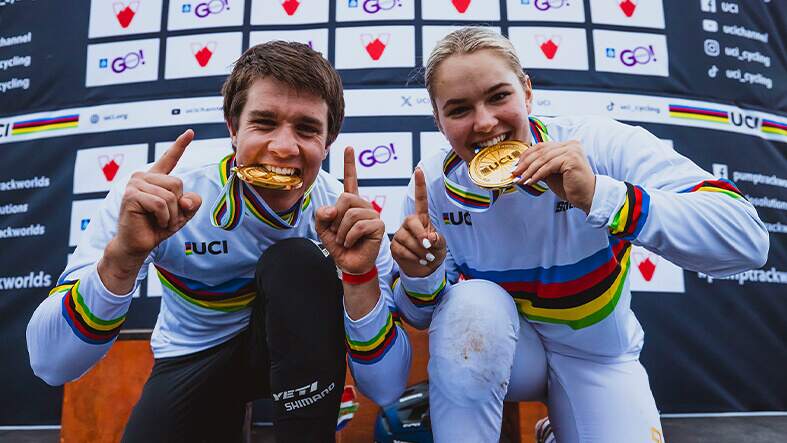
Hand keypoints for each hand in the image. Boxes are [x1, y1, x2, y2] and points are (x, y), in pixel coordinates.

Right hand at [112, 129, 202, 261]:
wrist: (138, 244)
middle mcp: (144, 176)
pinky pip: (160, 204)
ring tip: (160, 220)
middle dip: (178, 205)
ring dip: (171, 214)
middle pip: (178, 183)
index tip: (190, 132)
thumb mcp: (182, 214)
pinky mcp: (131, 195)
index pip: (169, 158)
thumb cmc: (157, 227)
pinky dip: (164, 217)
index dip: (180, 145)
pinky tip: (155, 222)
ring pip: (170, 195)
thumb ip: (191, 203)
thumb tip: (187, 199)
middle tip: (166, 217)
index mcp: (156, 178)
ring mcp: (135, 184)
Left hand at [315, 147, 384, 273]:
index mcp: (350, 203)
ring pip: (350, 213)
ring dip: (342, 231)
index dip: (349, 164)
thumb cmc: (339, 246)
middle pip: (345, 198)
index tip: (349, 147)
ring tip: (345, 240)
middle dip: (336, 219)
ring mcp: (372, 214)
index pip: (350, 180)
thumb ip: (322, 216)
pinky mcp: (379, 225)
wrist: (350, 265)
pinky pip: (359, 225)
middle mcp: (363, 205)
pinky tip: (352, 243)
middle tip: (338, 233)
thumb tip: (333, 208)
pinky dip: (349, 237)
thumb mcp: (323, 229)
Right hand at [391, 168, 446, 277]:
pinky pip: (402, 250)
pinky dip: (412, 257)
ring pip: (406, 238)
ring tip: (426, 257)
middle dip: (420, 235)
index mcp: (422, 219)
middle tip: (428, 246)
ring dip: (419, 250)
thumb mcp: (441, 246)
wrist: (425, 270)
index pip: (420, 200)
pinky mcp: (394, 246)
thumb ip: (437, 240)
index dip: (419, 185)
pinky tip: (418, 260)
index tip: (418, 170)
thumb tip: (428, 239)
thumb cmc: (434, 253)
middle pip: (411, 221)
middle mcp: (409, 223)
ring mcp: (400, 234)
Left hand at [510, 140, 595, 212]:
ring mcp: (572, 150)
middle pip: (541, 151)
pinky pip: (548, 166)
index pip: (541, 146)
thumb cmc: (571, 186)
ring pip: (543, 159)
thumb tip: (521, 167)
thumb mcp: (551, 174)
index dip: (526, 155)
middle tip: (515, 173)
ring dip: (529, 171)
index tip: (516, 166)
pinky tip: (530, 181)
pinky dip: (537, 174)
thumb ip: (540, 167)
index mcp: (566, 145)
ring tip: (521, 179)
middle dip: (525, 163)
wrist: (588, 196)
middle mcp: (570, 144)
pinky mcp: (571, 159)